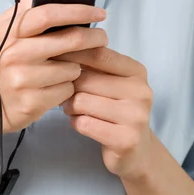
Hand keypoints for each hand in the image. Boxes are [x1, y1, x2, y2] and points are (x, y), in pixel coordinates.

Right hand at [0, 0, 107, 137]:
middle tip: (102, 38)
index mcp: (10, 31)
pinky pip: (67, 90)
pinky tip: (54, 88)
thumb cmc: (1, 65)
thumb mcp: (5, 34)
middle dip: (93, 38)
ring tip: (62, 70)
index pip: (48, 13)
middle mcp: (14, 53)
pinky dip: (67, 88)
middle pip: (69, 39)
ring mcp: (22, 79)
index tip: (99, 11)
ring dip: (75, 68)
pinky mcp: (32, 102)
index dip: (78, 10)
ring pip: (72, 68)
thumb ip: (25, 13)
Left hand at [59, 47, 154, 180]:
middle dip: (68, 87)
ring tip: (73, 109)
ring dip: (69, 107)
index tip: (53, 57)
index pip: (99, 54)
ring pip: (81, 102)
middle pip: (85, 80)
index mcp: (136, 72)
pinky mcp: (126, 139)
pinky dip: (75, 123)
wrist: (137, 150)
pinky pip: (84, 124)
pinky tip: (81, 123)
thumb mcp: (111, 82)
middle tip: (66, 95)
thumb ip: (93, 65)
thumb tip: (59, 44)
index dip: (72, 54)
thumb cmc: (115, 109)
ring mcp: (136, 116)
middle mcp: (140, 91)